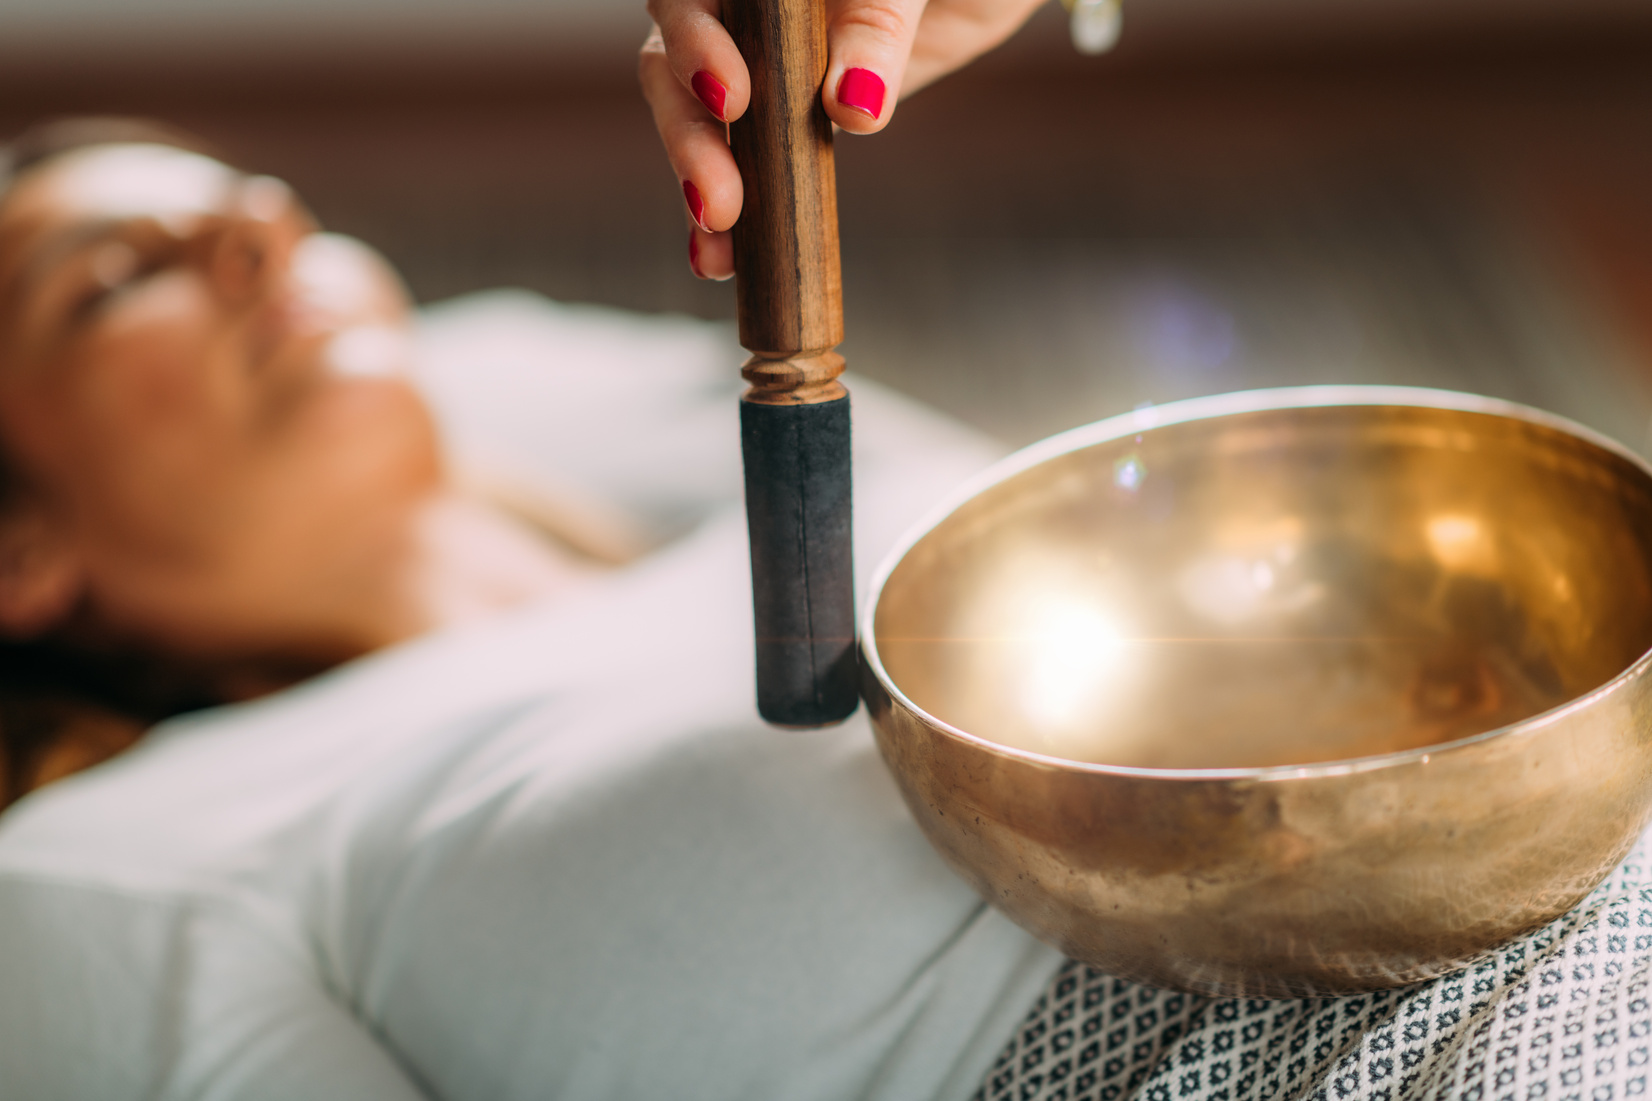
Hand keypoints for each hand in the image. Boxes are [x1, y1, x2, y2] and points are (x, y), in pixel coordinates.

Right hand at [639, 0, 1047, 279]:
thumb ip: (878, 28)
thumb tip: (853, 105)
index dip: (695, 47)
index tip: (732, 100)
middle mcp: (733, 5)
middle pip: (675, 64)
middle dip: (691, 136)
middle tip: (717, 200)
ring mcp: (747, 61)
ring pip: (694, 117)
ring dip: (697, 181)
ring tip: (716, 243)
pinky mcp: (773, 115)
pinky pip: (737, 161)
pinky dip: (729, 215)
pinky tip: (719, 259)